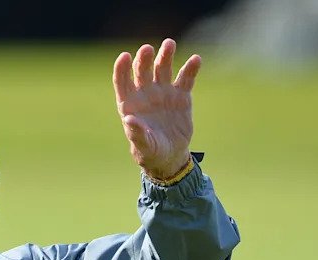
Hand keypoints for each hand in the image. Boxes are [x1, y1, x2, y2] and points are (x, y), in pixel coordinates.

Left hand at [113, 39, 200, 180]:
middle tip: (147, 49)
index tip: (124, 56)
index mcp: (130, 104)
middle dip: (144, 59)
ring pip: (163, 68)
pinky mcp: (181, 96)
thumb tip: (129, 120)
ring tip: (168, 44)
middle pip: (142, 70)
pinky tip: (195, 60)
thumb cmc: (151, 152)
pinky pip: (186, 79)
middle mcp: (145, 94)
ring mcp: (163, 92)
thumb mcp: (143, 146)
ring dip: (165, 55)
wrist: (170, 156)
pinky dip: (190, 69)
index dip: (122, 68)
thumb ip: (136, 133)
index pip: (122, 81)